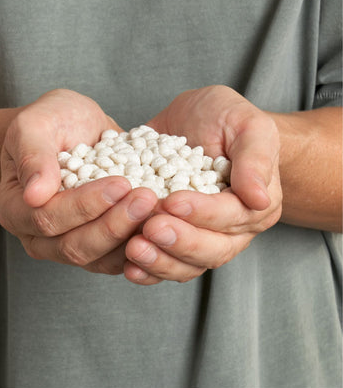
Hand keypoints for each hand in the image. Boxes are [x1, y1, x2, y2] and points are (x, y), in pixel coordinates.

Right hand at [0, 89, 156, 273]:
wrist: (78, 129)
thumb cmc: (55, 122)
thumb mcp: (38, 124)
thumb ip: (32, 155)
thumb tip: (34, 194)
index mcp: (15, 207)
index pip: (46, 218)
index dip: (84, 206)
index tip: (120, 184)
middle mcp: (37, 236)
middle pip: (73, 246)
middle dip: (113, 225)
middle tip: (146, 198)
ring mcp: (67, 246)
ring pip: (97, 259)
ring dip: (129, 237)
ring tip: (156, 210)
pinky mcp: (96, 249)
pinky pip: (115, 260)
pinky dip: (138, 248)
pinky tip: (158, 227)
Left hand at [124, 85, 281, 284]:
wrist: (195, 121)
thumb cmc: (225, 118)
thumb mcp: (246, 125)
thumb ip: (256, 158)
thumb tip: (260, 198)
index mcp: (254, 204)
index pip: (230, 216)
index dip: (202, 213)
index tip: (172, 202)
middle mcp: (231, 228)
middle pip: (211, 250)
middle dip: (180, 242)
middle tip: (151, 228)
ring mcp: (202, 237)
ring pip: (187, 265)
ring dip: (160, 261)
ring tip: (135, 248)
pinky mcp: (176, 238)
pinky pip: (166, 262)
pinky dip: (148, 269)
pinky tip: (128, 267)